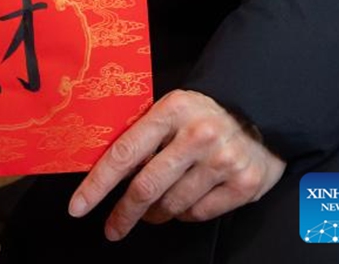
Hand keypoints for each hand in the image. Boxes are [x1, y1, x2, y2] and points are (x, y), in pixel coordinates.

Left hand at [69, 89, 285, 240]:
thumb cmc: (203, 113)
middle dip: (124, 213)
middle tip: (112, 228)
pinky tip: (183, 202)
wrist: (259, 112)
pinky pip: (199, 214)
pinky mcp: (243, 184)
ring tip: (153, 210)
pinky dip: (184, 214)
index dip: (98, 183)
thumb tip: (108, 169)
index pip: (125, 152)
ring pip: (172, 206)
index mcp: (171, 110)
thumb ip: (143, 134)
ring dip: (156, 214)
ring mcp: (222, 161)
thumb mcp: (171, 109)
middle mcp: (197, 135)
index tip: (78, 205)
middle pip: (146, 186)